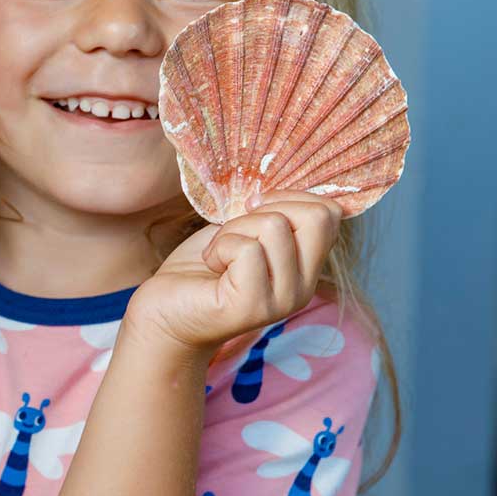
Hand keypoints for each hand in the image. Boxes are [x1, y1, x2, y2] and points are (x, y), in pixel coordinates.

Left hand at [126, 191, 343, 356]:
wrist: (166, 310)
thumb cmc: (204, 265)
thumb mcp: (246, 229)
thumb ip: (274, 214)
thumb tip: (287, 186)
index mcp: (307, 268)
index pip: (330, 213)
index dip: (289, 197)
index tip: (254, 208)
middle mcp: (304, 288)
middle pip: (316, 217)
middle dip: (266, 210)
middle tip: (236, 232)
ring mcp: (283, 300)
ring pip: (274, 226)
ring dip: (233, 230)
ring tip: (219, 254)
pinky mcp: (254, 306)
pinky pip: (246, 249)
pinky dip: (219, 247)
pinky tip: (212, 266)